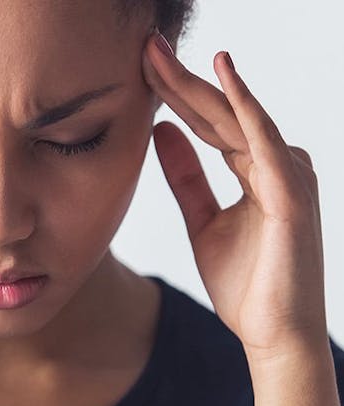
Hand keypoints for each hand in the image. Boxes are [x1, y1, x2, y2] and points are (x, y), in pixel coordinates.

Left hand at [141, 29, 326, 356]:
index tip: (140, 68)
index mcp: (252, 169)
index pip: (208, 121)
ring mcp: (285, 174)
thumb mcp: (202, 220)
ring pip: (234, 117)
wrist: (270, 333)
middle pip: (218, 111)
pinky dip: (243, 104)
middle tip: (145, 46)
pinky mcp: (290, 192)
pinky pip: (262, 139)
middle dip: (179, 78)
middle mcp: (272, 163)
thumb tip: (161, 131)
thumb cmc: (245, 281)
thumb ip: (186, 176)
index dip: (174, 94)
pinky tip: (221, 73)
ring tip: (161, 54)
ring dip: (199, 83)